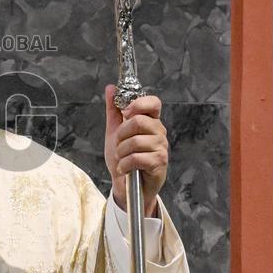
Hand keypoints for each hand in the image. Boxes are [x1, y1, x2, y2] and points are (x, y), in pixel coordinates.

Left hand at [103, 84, 168, 216]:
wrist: (125, 185)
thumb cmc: (123, 158)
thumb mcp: (114, 132)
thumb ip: (114, 110)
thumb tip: (111, 88)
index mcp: (150, 121)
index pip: (153, 102)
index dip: (139, 103)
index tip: (126, 112)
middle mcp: (159, 132)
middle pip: (139, 121)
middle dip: (121, 134)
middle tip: (119, 145)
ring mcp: (161, 147)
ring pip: (136, 141)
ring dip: (121, 152)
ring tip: (122, 159)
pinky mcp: (159, 163)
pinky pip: (137, 157)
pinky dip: (125, 164)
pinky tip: (125, 168)